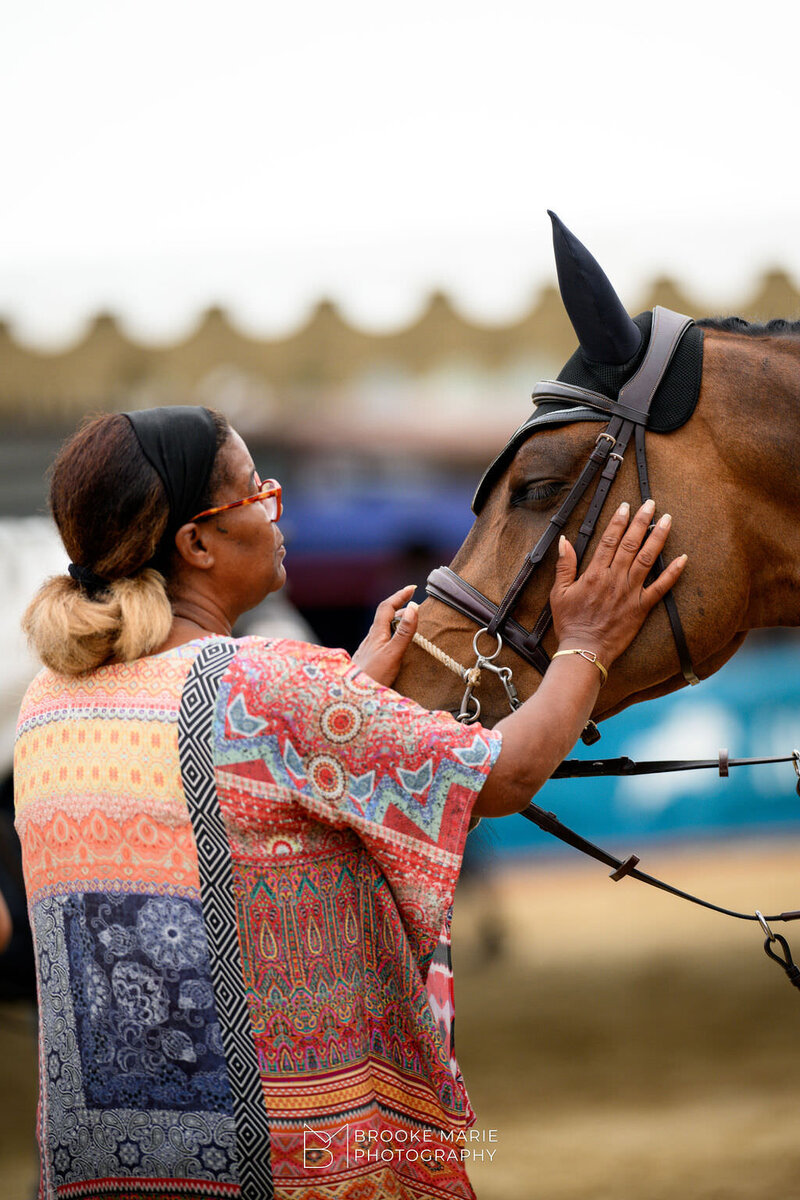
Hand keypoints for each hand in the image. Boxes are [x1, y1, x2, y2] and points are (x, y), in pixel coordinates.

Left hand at [351, 585, 418, 685]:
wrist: (350, 697)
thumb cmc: (373, 676)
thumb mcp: (393, 653)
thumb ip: (404, 632)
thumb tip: (413, 608)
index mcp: (376, 633)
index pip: (387, 607)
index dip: (399, 595)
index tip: (412, 589)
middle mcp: (370, 638)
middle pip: (384, 616)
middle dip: (399, 607)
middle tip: (415, 607)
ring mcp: (368, 649)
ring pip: (382, 629)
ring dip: (395, 622)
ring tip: (409, 624)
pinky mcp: (368, 660)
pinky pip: (381, 640)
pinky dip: (391, 635)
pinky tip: (394, 645)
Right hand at [550, 499, 687, 667]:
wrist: (585, 650)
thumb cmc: (571, 623)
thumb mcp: (559, 593)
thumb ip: (564, 565)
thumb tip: (564, 541)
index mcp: (595, 574)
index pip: (609, 540)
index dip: (618, 521)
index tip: (626, 506)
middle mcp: (615, 579)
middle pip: (631, 544)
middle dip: (642, 521)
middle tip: (651, 504)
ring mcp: (630, 592)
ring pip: (647, 559)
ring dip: (659, 538)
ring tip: (668, 520)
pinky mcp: (641, 607)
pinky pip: (660, 588)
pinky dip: (673, 573)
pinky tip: (683, 559)